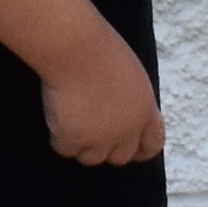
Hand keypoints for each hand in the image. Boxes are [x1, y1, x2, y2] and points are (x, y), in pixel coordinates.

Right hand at [42, 26, 163, 165]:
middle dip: (105, 148)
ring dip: (80, 144)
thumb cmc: (98, 48)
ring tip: (68, 119)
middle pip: (120, 157)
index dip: (139, 150)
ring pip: (90, 158)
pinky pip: (64, 149)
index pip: (152, 144)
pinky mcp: (74, 140)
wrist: (76, 48)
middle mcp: (127, 129)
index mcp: (145, 110)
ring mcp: (101, 138)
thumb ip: (129, 100)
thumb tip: (116, 115)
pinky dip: (58, 136)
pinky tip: (55, 115)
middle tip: (86, 132)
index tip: (129, 151)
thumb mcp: (129, 75)